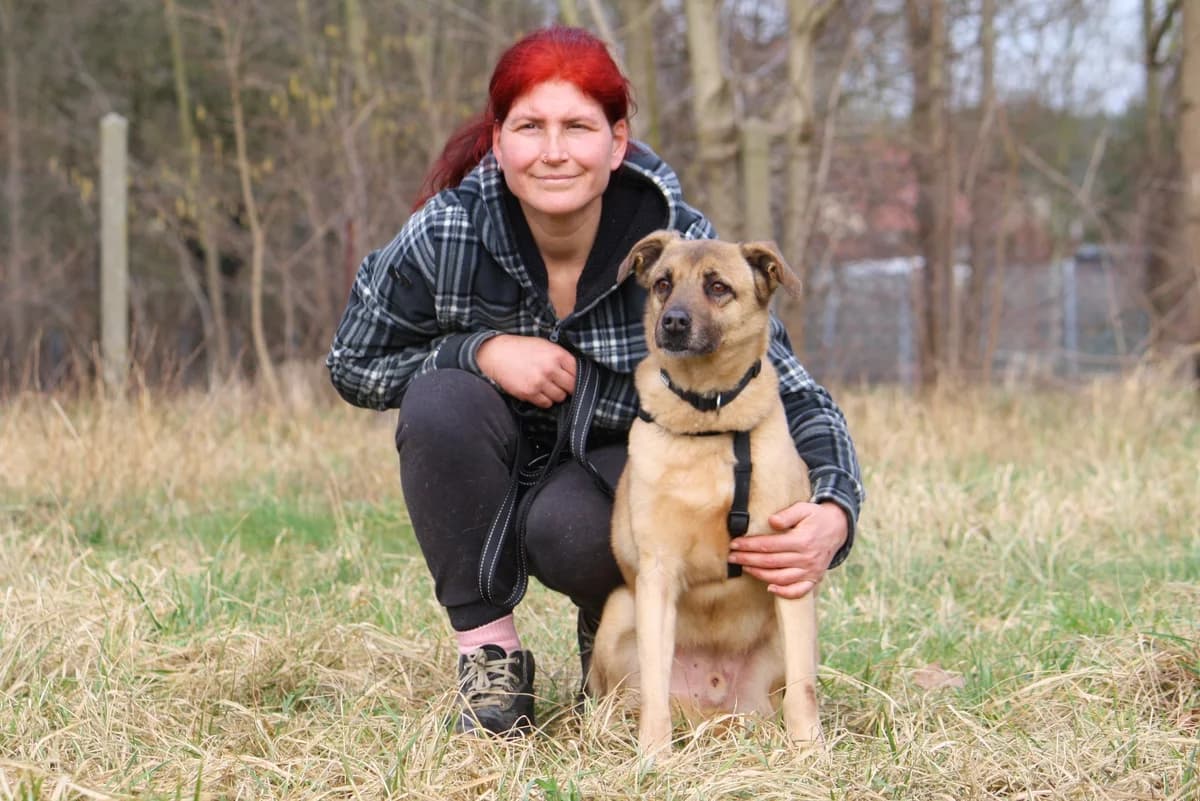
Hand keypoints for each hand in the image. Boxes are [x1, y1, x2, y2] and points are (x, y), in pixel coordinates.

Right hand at [477, 334, 575, 407]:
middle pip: (572, 387)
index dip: (576, 376)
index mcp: (557, 354)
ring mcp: (540, 382)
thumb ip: (561, 357)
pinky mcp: (529, 393)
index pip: (578, 372)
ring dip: (556, 394)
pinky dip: (545, 400)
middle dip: (568, 387)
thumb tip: (576, 371)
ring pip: (560, 397)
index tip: (571, 377)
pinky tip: (539, 391)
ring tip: (548, 387)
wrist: (498, 354)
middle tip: (560, 384)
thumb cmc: (522, 349)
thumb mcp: (545, 345)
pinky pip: (546, 404)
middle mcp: (550, 368)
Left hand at [727, 501, 848, 598]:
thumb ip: (787, 514)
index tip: (735, 544)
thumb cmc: (816, 517)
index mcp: (802, 540)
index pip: (769, 545)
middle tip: (732, 557)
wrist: (838, 528)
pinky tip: (770, 588)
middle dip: (748, 559)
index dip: (750, 545)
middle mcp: (806, 558)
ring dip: (760, 574)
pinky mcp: (813, 578)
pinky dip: (784, 592)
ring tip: (744, 567)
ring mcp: (810, 571)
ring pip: (781, 577)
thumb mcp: (804, 508)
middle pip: (771, 562)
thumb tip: (772, 521)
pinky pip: (798, 591)